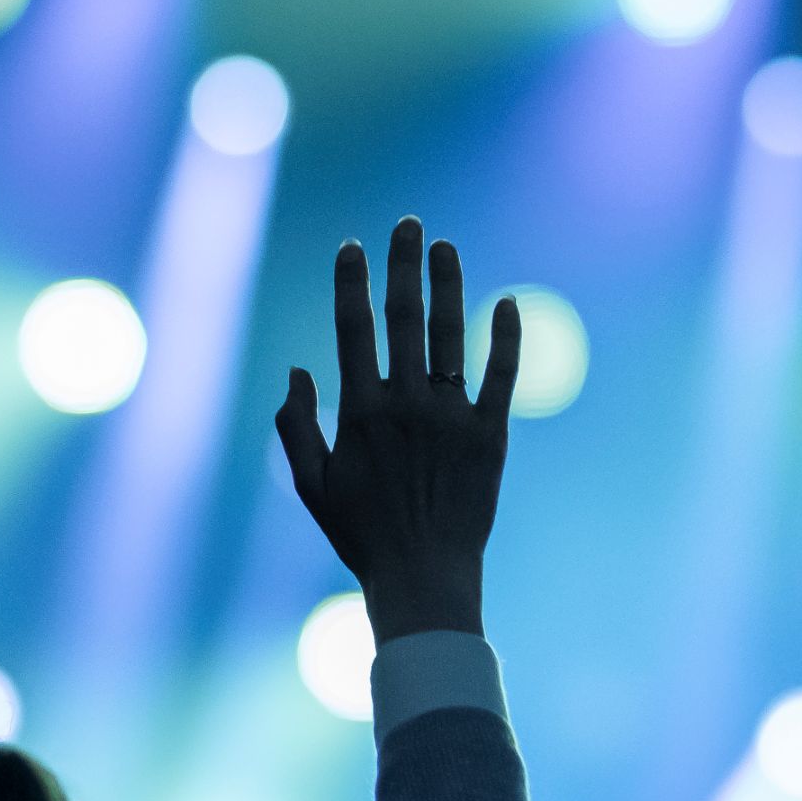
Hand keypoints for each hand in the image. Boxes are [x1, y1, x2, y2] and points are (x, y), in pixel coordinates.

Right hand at [277, 218, 519, 642]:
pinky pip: (501, 375)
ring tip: (446, 246)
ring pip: (451, 335)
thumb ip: (296, 426)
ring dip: (448, 285)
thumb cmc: (361, 535)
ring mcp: (452, 417)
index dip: (352, 281)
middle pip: (404, 316)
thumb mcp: (311, 486)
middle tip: (409, 224)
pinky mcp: (491, 436)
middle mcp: (407, 404)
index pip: (353, 328)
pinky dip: (505, 337)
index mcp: (361, 411)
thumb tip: (296, 371)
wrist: (424, 576)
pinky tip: (505, 301)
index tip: (354, 246)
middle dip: (404, 264)